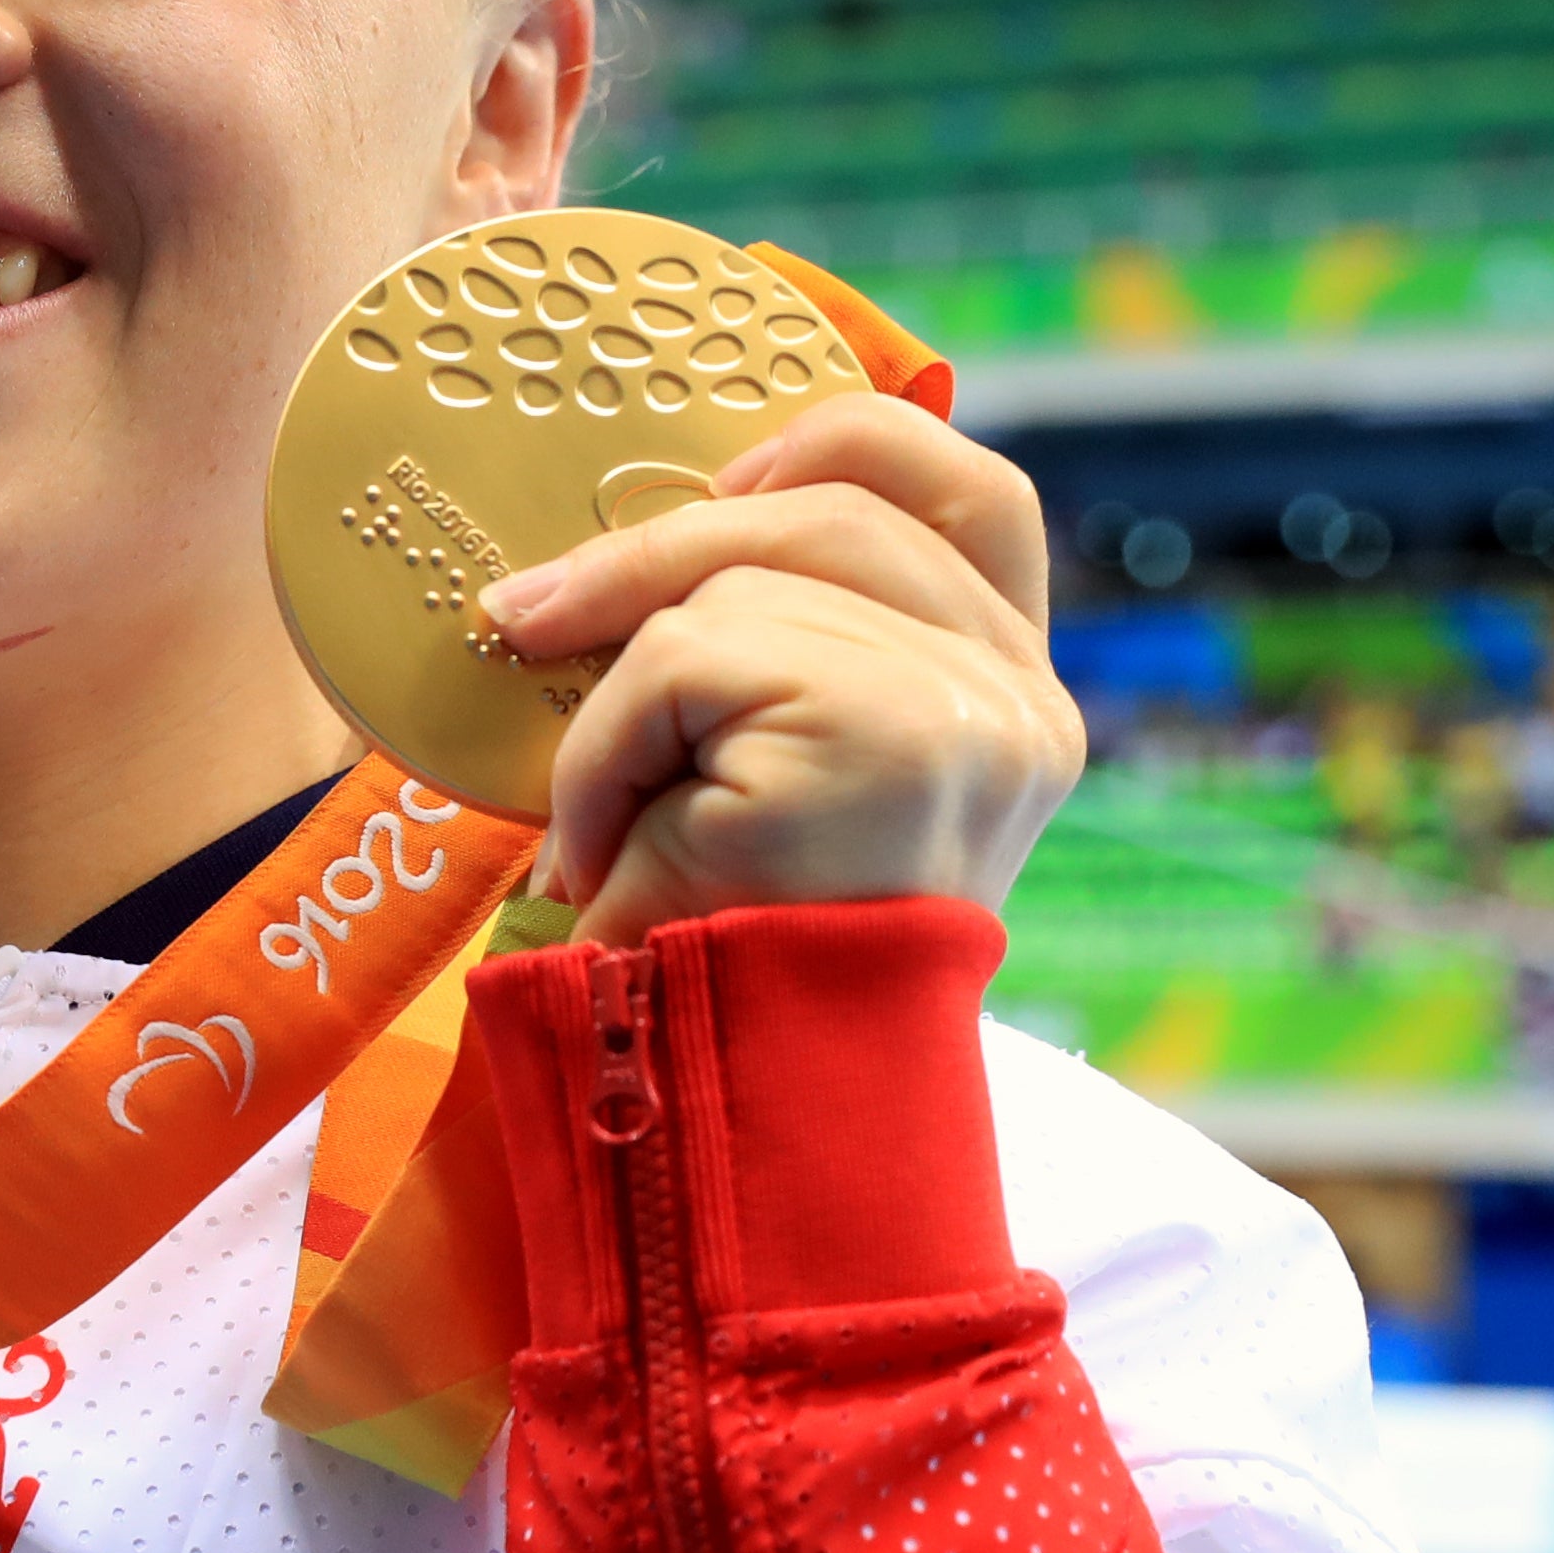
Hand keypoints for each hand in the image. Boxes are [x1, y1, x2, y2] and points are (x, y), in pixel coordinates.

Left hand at [478, 393, 1085, 943]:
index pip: (976, 501)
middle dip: (661, 546)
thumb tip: (647, 526)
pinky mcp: (886, 730)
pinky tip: (609, 851)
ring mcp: (970, 708)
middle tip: (528, 611)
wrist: (733, 1106)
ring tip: (602, 821)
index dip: (856, 446)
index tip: (730, 479)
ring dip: (622, 698)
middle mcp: (1024, 698)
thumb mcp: (772, 771)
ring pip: (737, 585)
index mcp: (1014, 696)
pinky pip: (681, 659)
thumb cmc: (731, 958)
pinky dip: (607, 750)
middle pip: (837, 510)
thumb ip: (782, 645)